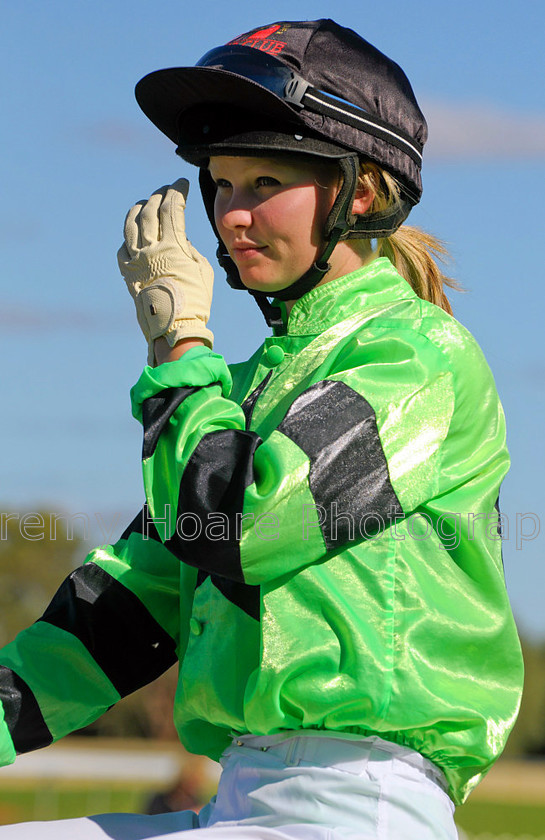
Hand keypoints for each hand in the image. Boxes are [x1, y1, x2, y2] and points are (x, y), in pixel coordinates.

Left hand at [118, 179, 213, 363]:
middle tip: (167, 191)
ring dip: (140, 210)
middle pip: (150, 210)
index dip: (177, 191)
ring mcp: (135, 259)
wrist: (173, 327)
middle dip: (159, 196)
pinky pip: (123, 247)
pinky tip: (136, 236)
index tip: (182, 184)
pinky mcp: (127, 272)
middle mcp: (149, 248)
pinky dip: (130, 237)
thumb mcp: (203, 269)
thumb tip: (181, 242)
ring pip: (131, 224)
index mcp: (172, 245)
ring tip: (146, 204)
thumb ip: (190, 249)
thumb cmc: (195, 301)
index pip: (172, 208)